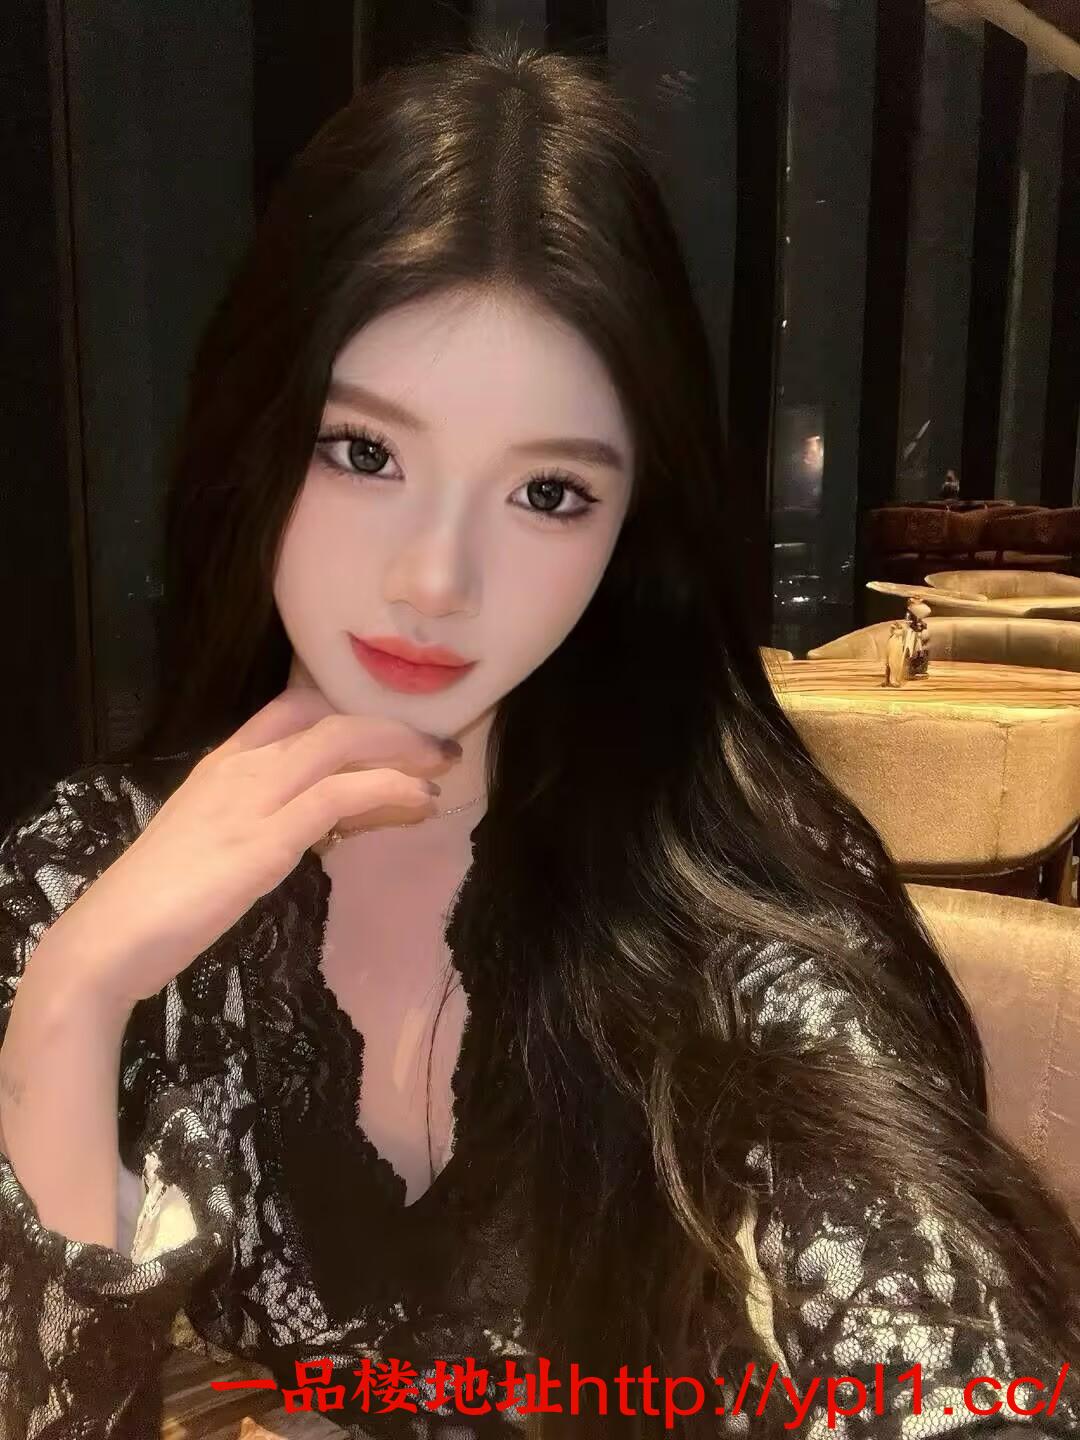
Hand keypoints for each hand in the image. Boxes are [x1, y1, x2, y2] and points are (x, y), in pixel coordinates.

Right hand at [41, 686, 456, 1012]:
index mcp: (222, 764)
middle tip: (437, 749)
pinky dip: (389, 789)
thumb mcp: (213, 843)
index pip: (291, 708)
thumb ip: (262, 822)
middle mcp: (239, 768)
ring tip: (441, 770)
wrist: (110, 940)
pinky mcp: (265, 840)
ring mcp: (251, 799)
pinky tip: (419, 800)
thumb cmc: (157, 903)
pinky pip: (340, 795)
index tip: (390, 735)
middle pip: (331, 720)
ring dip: (402, 752)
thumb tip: (325, 825)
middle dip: (392, 730)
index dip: (348, 713)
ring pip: (342, 745)